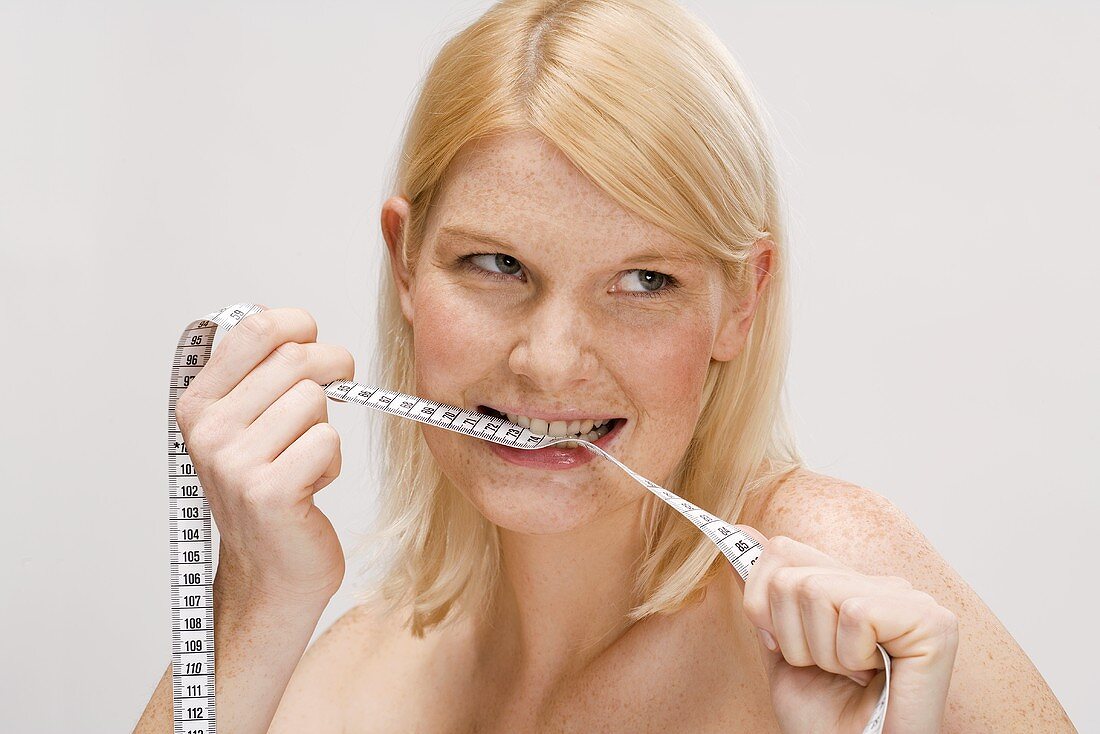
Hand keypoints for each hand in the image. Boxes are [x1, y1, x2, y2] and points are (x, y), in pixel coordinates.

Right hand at [175, 306, 354, 609]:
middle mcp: (209, 430)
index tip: (312, 342)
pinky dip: (332, 464)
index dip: (299, 325)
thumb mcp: (247, 426)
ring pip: (315, 400)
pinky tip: (310, 489)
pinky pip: (328, 441)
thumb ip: (260, 375)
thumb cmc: (270, 491)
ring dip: (325, 430)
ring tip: (303, 461)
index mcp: (198, 404)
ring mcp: (235, 462)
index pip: (255, 328)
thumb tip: (297, 327)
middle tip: (336, 391)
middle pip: (296, 359)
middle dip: (332, 370)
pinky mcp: (270, 491)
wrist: (270, 573)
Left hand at [733, 528, 958, 732]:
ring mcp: (911, 600)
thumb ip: (764, 594)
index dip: (762, 605)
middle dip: (788, 636)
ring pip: (816, 590)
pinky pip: (855, 613)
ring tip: (850, 676)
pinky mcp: (933, 623)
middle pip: (790, 573)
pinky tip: (874, 677)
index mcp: (850, 586)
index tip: (783, 648)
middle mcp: (883, 585)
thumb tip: (742, 532)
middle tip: (825, 671)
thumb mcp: (780, 650)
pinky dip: (849, 657)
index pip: (781, 551)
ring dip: (818, 652)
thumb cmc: (825, 722)